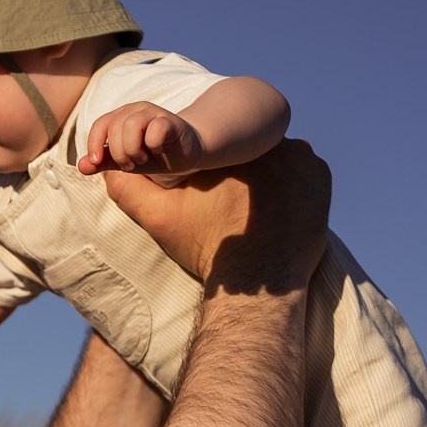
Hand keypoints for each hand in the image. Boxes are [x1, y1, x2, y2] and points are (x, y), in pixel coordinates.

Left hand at [78, 102, 202, 178]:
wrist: (186, 153)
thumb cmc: (153, 154)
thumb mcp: (125, 161)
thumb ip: (104, 162)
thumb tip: (81, 167)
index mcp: (121, 117)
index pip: (100, 125)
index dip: (94, 144)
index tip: (96, 162)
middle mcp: (135, 110)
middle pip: (114, 128)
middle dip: (118, 153)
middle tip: (131, 165)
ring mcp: (154, 113)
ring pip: (131, 126)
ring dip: (133, 150)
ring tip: (142, 159)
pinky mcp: (171, 121)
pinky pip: (155, 130)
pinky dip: (153, 146)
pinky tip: (158, 151)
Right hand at [101, 139, 331, 292]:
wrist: (256, 284)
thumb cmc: (207, 250)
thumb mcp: (161, 220)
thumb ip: (130, 191)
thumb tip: (106, 171)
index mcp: (226, 147)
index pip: (221, 146)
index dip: (217, 169)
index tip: (217, 193)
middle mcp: (265, 143)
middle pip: (252, 150)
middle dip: (246, 173)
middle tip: (238, 206)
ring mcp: (299, 158)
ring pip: (280, 160)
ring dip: (273, 178)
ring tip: (259, 210)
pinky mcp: (320, 177)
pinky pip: (307, 174)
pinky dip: (297, 188)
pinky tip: (283, 212)